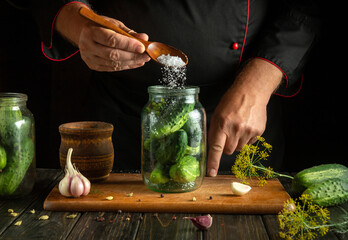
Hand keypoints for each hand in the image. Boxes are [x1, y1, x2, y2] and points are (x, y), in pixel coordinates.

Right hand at [78, 17, 150, 70]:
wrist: (83, 32)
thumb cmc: (100, 26)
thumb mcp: (113, 24)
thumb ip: (128, 32)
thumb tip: (144, 38)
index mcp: (91, 32)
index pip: (112, 40)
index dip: (128, 45)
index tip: (142, 47)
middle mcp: (88, 46)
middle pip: (113, 54)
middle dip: (132, 56)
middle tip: (145, 55)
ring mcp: (90, 58)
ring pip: (114, 63)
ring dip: (131, 62)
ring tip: (143, 59)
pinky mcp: (94, 66)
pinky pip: (112, 68)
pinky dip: (126, 66)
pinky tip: (135, 63)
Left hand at [206, 58, 282, 176]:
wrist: (251, 92)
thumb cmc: (231, 102)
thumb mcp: (217, 114)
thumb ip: (214, 131)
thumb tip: (211, 148)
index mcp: (221, 124)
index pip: (216, 147)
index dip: (213, 161)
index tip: (211, 173)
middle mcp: (235, 129)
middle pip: (228, 151)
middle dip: (226, 146)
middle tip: (227, 134)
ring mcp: (248, 131)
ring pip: (239, 149)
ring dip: (237, 142)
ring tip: (238, 127)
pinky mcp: (258, 132)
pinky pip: (249, 144)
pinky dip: (246, 138)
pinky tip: (246, 126)